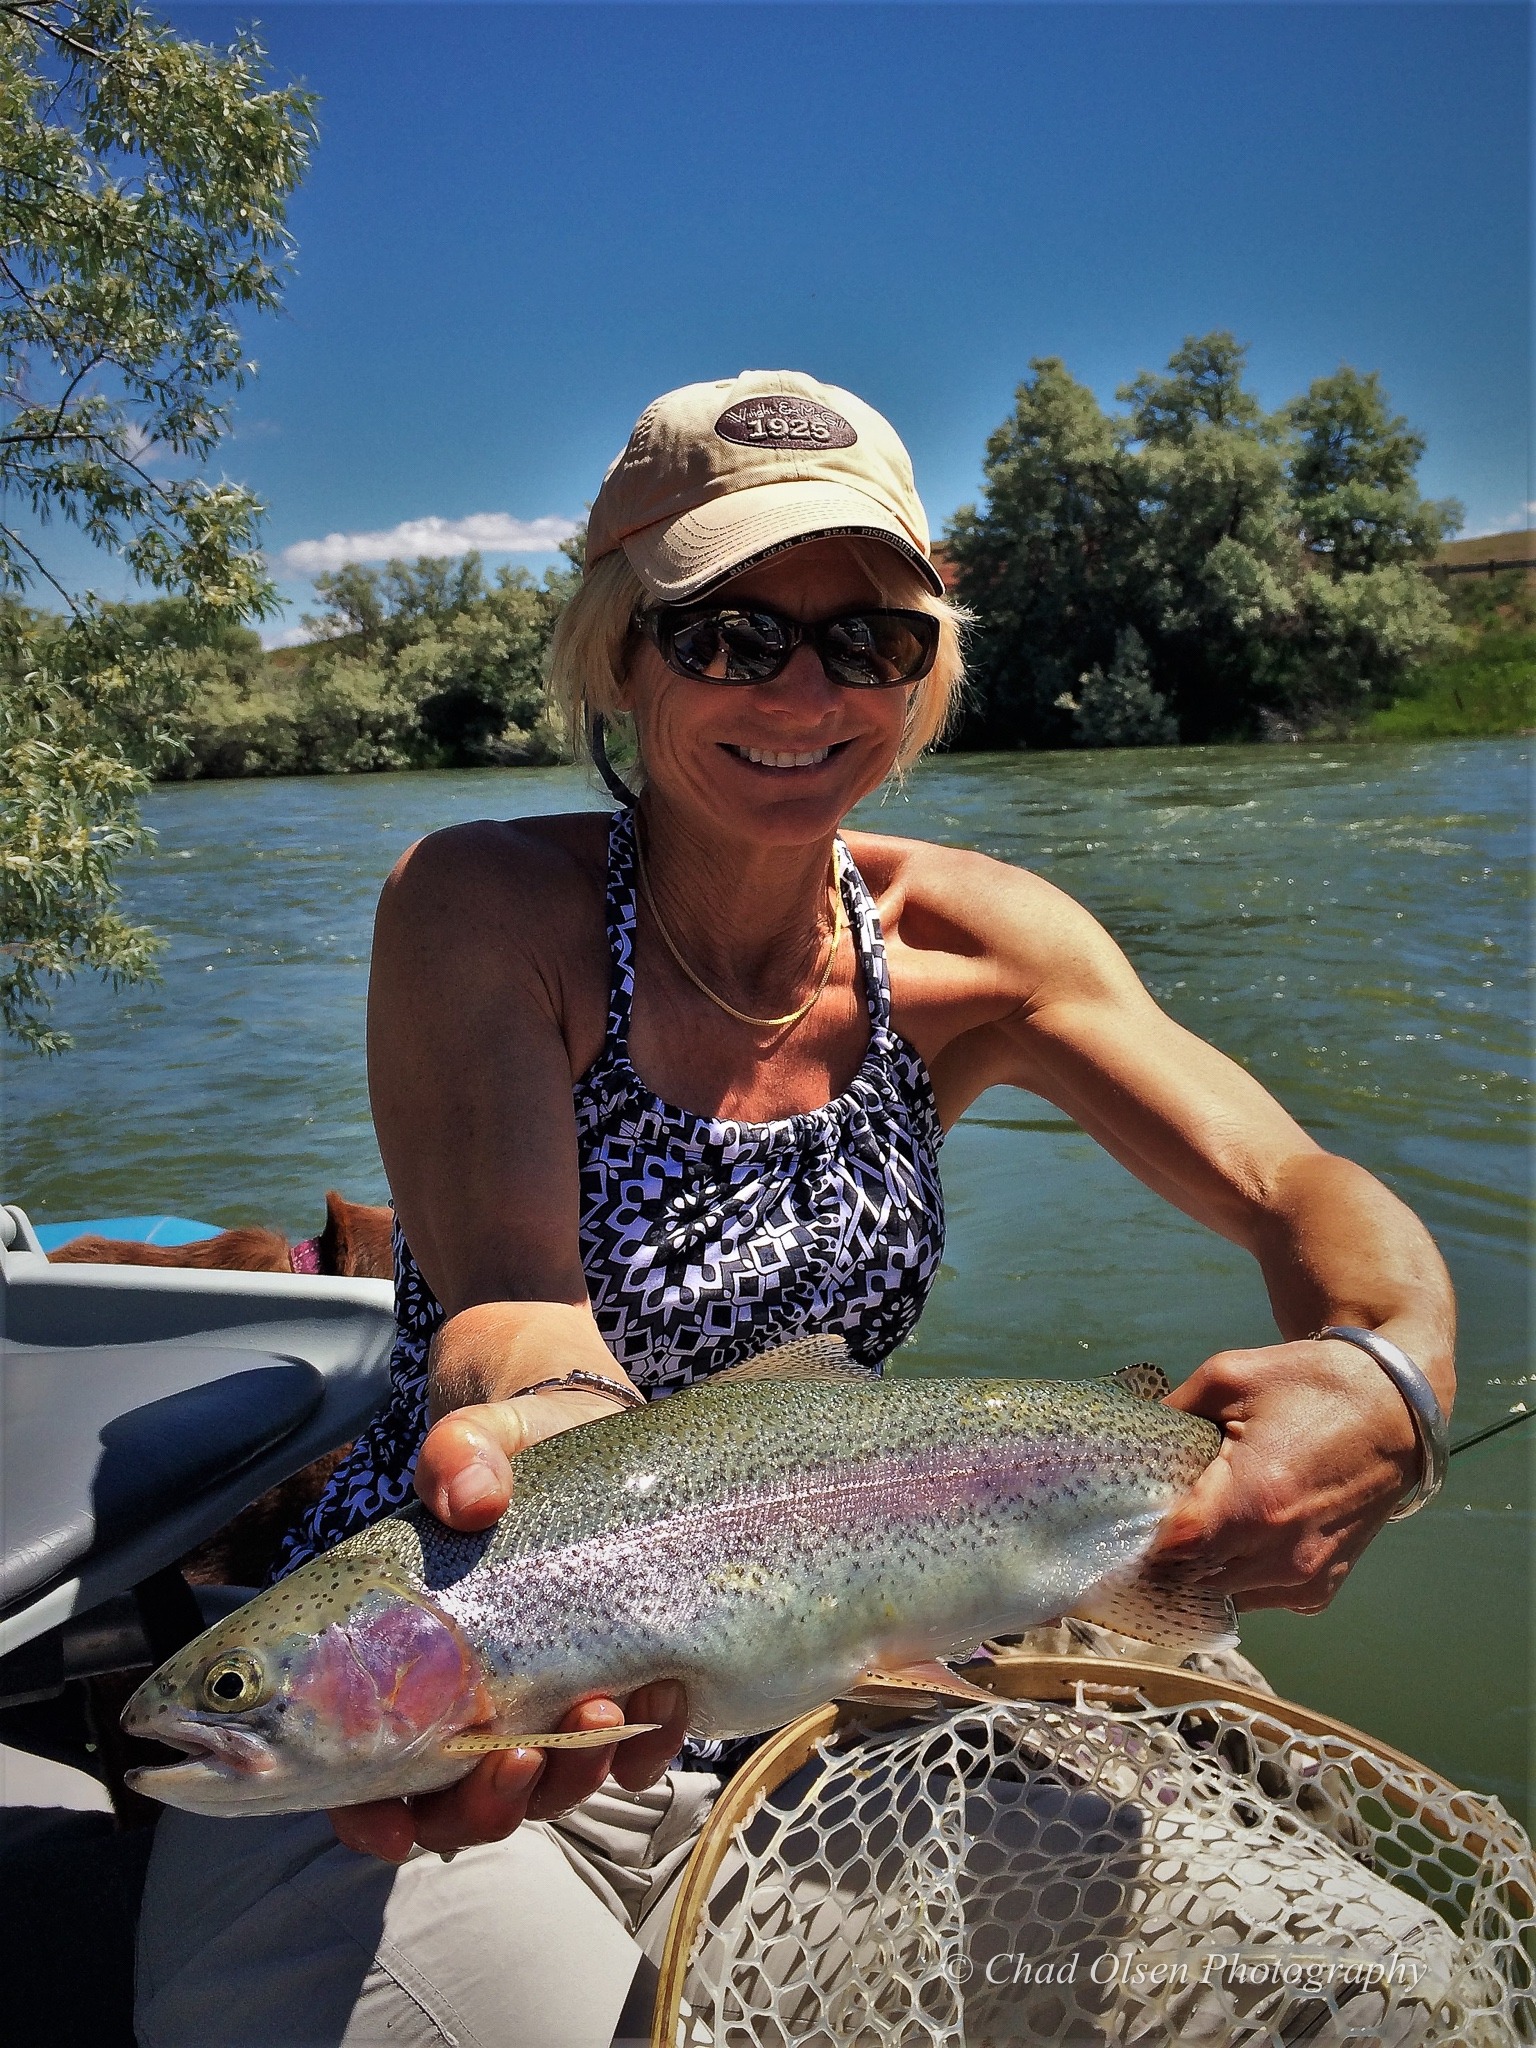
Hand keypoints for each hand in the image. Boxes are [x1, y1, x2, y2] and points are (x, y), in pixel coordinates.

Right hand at [329, 1385, 689, 1861]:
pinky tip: (663, 1692)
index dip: (368, 1819)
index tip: (395, 1826)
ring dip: (572, 1776)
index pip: (363, 1779)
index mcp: (403, 1665)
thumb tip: (469, 1496)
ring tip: (600, 1709)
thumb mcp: (478, 1441)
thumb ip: (459, 1455)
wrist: (587, 1432)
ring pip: (547, 1793)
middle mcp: (470, 1705)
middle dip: (491, 1805)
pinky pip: (631, 1755)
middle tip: (522, 1753)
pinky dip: (645, 1744)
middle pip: (459, 1808)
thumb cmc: (508, 1451)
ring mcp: (545, 1706)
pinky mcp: (617, 1692)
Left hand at [1149, 1339, 1421, 1612]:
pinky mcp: (1321, 1589)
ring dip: (1201, 1571)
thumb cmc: (1311, 1386)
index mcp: (1253, 1502)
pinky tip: (1236, 1539)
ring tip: (1192, 1529)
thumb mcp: (1228, 1378)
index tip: (1123, 1521)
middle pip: (1191, 1581)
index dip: (1141, 1541)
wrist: (1395, 1409)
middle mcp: (1280, 1553)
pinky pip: (1260, 1597)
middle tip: (1148, 1524)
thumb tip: (1130, 1438)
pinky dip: (1239, 1577)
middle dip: (1165, 1558)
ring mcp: (1304, 1578)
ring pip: (1224, 1596)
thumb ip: (1171, 1411)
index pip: (1174, 1552)